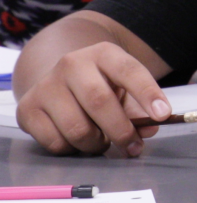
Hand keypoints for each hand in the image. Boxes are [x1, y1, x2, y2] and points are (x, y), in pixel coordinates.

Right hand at [15, 41, 169, 155]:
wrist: (60, 79)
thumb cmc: (101, 85)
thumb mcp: (124, 87)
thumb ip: (139, 108)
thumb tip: (150, 129)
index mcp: (103, 53)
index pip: (129, 70)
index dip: (148, 93)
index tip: (163, 114)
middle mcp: (72, 64)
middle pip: (100, 102)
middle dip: (121, 130)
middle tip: (132, 146)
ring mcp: (47, 85)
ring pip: (77, 128)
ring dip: (96, 143)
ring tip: (102, 141)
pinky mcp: (28, 108)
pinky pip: (55, 142)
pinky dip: (72, 149)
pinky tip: (77, 141)